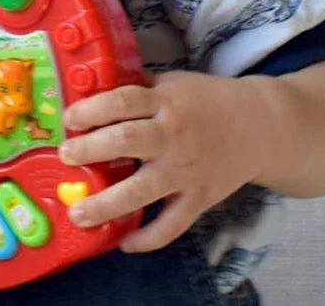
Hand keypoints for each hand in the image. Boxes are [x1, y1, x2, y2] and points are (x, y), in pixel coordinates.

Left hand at [58, 71, 266, 252]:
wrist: (259, 126)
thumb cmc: (205, 101)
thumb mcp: (171, 84)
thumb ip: (137, 91)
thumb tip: (90, 92)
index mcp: (165, 103)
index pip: (124, 101)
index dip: (93, 109)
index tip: (69, 118)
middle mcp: (173, 136)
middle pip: (127, 141)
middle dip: (91, 149)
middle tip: (66, 156)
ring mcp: (186, 170)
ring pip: (143, 190)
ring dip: (108, 203)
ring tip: (79, 213)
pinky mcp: (199, 198)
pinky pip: (172, 224)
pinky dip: (149, 238)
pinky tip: (124, 241)